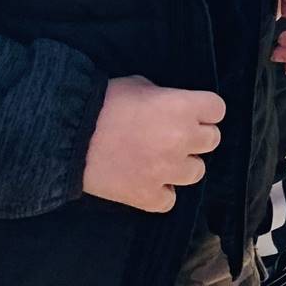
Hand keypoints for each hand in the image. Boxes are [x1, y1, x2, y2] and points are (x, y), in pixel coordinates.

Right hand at [83, 76, 223, 212]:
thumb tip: (173, 106)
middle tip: (172, 136)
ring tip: (159, 160)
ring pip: (196, 173)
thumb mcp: (140, 85)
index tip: (192, 113)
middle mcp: (182, 139)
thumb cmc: (104, 103)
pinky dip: (159, 193)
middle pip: (211, 141)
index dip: (204, 111)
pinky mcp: (148, 196)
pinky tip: (146, 181)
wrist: (68, 136)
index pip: (217, 110)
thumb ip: (165, 97)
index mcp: (183, 107)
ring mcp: (166, 170)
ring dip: (181, 167)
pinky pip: (169, 200)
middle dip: (195, 138)